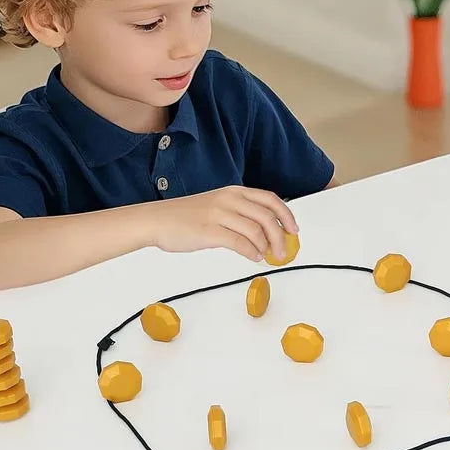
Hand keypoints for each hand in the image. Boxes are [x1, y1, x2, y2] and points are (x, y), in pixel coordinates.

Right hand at [155, 186, 297, 261]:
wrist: (157, 220)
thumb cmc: (186, 216)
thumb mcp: (218, 205)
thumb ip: (240, 213)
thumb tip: (265, 232)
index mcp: (234, 191)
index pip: (269, 200)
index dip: (285, 214)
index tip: (293, 229)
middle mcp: (229, 199)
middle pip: (267, 216)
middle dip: (280, 235)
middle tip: (284, 251)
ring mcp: (219, 214)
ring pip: (256, 230)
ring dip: (267, 247)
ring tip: (268, 256)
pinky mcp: (210, 231)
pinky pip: (240, 243)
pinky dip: (252, 252)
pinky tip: (254, 257)